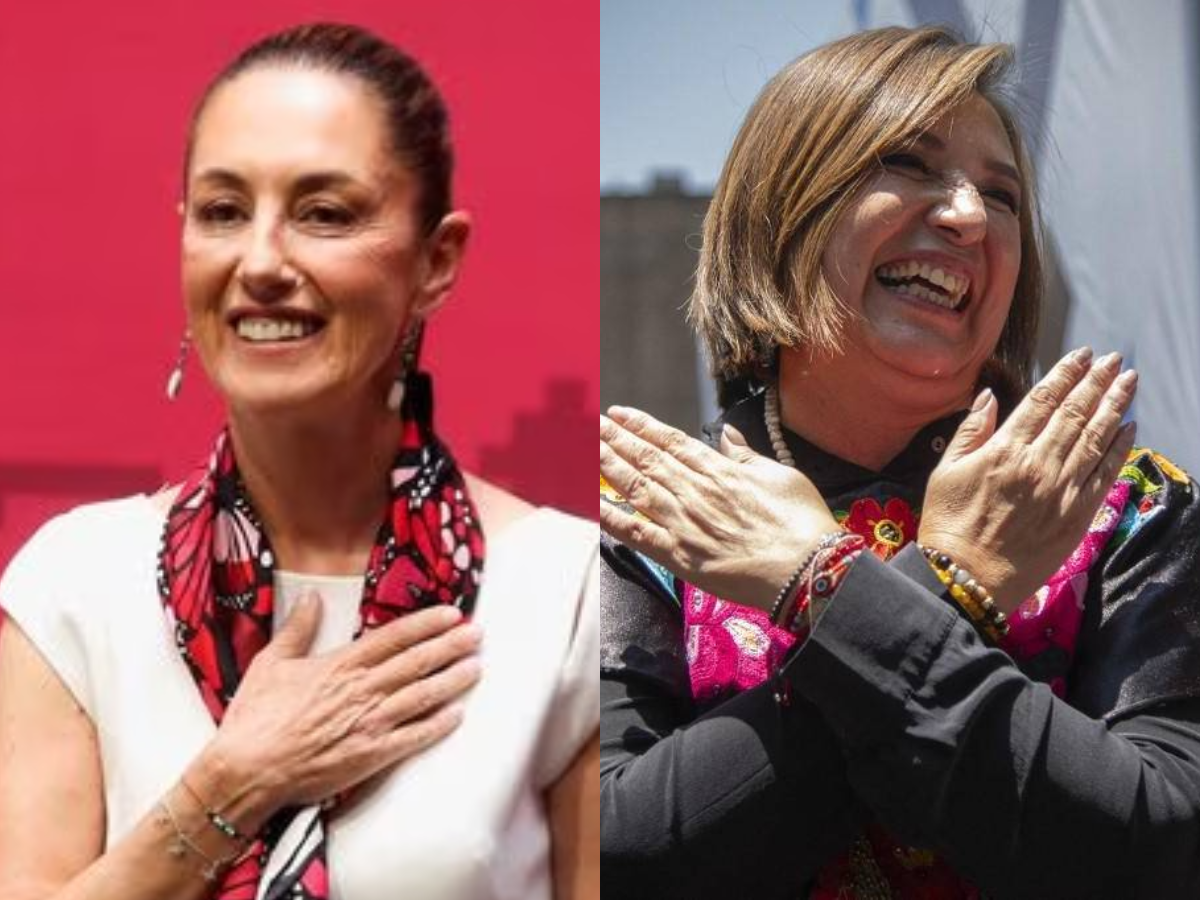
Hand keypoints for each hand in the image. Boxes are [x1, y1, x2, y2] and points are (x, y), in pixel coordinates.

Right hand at [197, 598, 480, 825]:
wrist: (247, 769)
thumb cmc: (255, 717)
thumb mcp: (271, 662)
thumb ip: (298, 629)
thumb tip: (310, 595)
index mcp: (341, 665)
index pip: (394, 637)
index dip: (426, 624)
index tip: (451, 615)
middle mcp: (362, 690)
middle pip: (417, 662)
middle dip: (451, 647)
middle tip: (478, 635)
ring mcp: (370, 723)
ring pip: (422, 696)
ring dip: (452, 680)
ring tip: (476, 667)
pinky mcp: (370, 756)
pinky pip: (413, 737)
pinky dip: (437, 725)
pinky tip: (456, 715)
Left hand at [600, 406, 839, 611]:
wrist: (806, 569)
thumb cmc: (801, 523)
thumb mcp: (781, 476)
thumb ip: (747, 456)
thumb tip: (727, 435)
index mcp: (720, 470)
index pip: (671, 441)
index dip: (641, 425)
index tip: (619, 413)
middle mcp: (695, 491)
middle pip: (646, 458)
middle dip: (615, 439)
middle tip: (590, 422)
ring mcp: (683, 522)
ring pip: (636, 487)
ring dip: (608, 465)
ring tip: (585, 448)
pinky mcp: (678, 555)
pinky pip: (636, 532)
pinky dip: (611, 516)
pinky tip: (590, 502)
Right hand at [918, 348, 1137, 613]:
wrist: (967, 578)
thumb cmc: (949, 523)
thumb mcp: (946, 472)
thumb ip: (970, 431)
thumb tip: (988, 397)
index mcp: (1005, 449)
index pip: (1043, 401)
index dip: (1066, 374)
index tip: (1082, 355)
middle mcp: (1039, 463)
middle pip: (1076, 413)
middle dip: (1098, 382)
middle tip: (1114, 361)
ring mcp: (1063, 489)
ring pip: (1097, 438)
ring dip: (1115, 406)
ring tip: (1128, 382)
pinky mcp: (1077, 514)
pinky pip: (1105, 473)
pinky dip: (1119, 448)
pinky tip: (1129, 427)